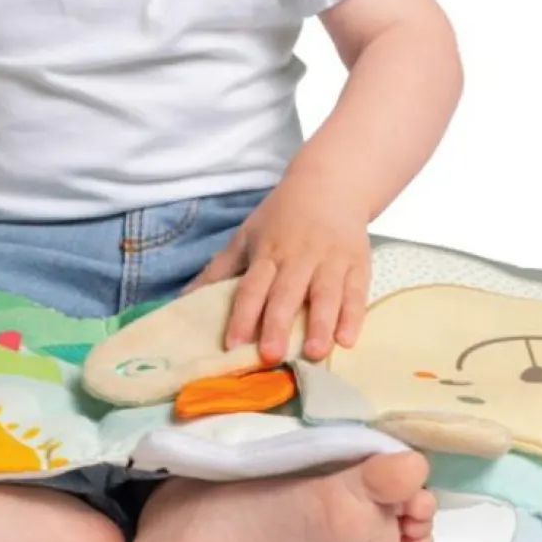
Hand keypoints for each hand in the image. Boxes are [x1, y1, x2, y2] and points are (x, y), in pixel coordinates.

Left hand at [183, 178, 370, 365]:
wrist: (330, 185)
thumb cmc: (282, 216)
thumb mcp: (248, 235)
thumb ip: (220, 269)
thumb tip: (184, 299)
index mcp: (268, 252)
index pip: (252, 287)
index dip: (242, 315)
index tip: (232, 344)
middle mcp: (299, 257)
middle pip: (286, 294)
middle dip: (277, 325)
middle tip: (270, 356)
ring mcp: (330, 260)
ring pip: (324, 295)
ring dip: (319, 325)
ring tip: (313, 353)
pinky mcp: (358, 264)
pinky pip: (357, 293)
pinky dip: (353, 317)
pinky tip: (347, 340)